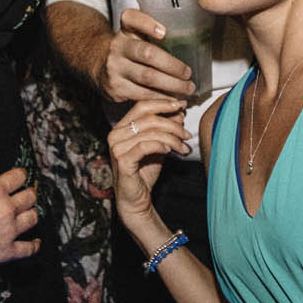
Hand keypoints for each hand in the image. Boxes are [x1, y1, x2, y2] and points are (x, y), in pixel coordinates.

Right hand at [0, 168, 40, 276]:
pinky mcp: (9, 251)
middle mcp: (7, 209)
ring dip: (31, 213)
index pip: (18, 176)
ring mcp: (11, 231)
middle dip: (28, 192)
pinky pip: (30, 248)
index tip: (18, 177)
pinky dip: (35, 244)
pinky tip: (35, 241)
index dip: (19, 174)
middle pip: (30, 196)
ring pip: (33, 218)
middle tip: (24, 194)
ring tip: (27, 213)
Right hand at [98, 8, 196, 101]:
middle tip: (188, 73)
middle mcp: (118, 47)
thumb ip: (155, 34)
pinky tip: (174, 98)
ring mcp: (115, 68)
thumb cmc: (130, 52)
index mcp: (125, 31)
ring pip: (147, 77)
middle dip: (172, 65)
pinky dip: (162, 97)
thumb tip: (192, 41)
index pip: (130, 19)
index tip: (164, 32)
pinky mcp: (115, 88)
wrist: (101, 70)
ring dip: (172, 84)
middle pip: (146, 53)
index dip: (147, 24)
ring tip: (187, 88)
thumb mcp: (136, 36)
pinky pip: (143, 94)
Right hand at [108, 99, 191, 229]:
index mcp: (121, 127)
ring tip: (184, 147)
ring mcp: (117, 147)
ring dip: (172, 138)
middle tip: (186, 134)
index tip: (181, 105)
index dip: (163, 103)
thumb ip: (166, 128)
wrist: (136, 199)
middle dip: (172, 123)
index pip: (142, 106)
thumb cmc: (145, 172)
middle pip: (148, 117)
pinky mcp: (122, 161)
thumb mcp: (159, 145)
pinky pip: (145, 146)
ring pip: (150, 132)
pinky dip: (161, 145)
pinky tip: (170, 150)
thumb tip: (179, 111)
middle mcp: (115, 134)